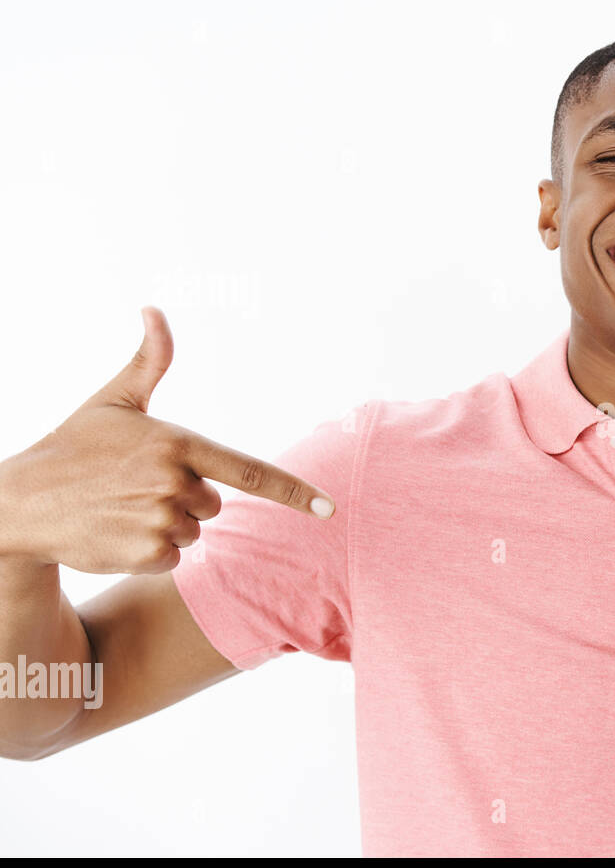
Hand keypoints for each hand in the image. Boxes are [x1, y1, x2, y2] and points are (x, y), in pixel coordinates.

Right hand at [0, 306, 334, 574]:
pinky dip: (150, 551)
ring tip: (121, 508)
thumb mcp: (114, 401)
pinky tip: (116, 532)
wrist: (21, 502)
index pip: (249, 471)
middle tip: (136, 486)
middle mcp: (173, 483)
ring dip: (166, 525)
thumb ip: (149, 361)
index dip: (294, 492)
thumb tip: (154, 309)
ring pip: (194, 532)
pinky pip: (174, 558)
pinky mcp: (145, 554)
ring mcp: (160, 521)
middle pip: (214, 505)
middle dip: (185, 498)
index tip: (331, 508)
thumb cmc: (74, 447)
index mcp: (177, 444)